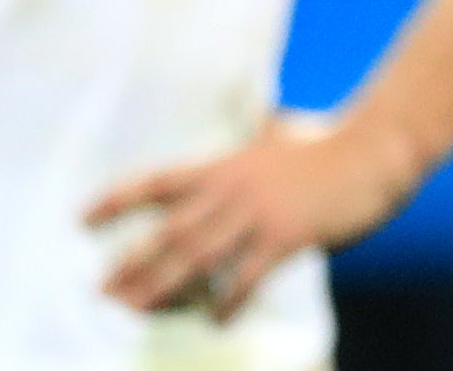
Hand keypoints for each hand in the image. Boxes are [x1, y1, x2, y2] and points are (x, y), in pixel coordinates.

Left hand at [87, 112, 422, 321]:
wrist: (370, 150)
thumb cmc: (326, 144)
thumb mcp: (277, 137)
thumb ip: (255, 144)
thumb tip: (254, 132)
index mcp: (224, 164)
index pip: (157, 181)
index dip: (117, 199)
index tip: (82, 218)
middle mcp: (231, 188)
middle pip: (169, 230)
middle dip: (131, 263)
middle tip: (100, 291)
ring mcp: (257, 213)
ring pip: (197, 257)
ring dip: (163, 287)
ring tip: (136, 312)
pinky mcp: (285, 236)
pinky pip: (245, 277)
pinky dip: (227, 301)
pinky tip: (214, 320)